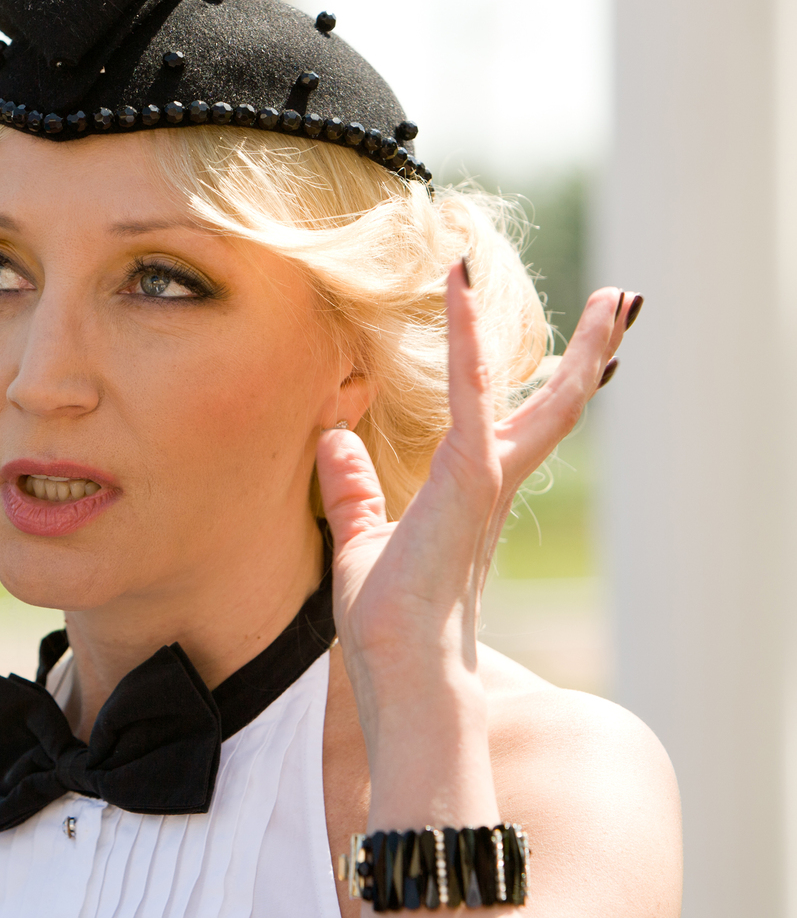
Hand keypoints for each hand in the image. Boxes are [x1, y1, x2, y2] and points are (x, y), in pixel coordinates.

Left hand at [316, 262, 638, 828]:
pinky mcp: (468, 475)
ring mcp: (486, 479)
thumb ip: (352, 489)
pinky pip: (472, 392)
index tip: (557, 339)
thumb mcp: (360, 538)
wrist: (399, 663)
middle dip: (591, 353)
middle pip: (557, 405)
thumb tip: (333, 440)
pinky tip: (462, 293)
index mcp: (472, 493)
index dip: (532, 376)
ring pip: (548, 398)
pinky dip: (468, 341)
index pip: (513, 420)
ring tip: (617, 296)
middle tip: (623, 301)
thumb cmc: (384, 617)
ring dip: (581, 345)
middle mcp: (492, 481)